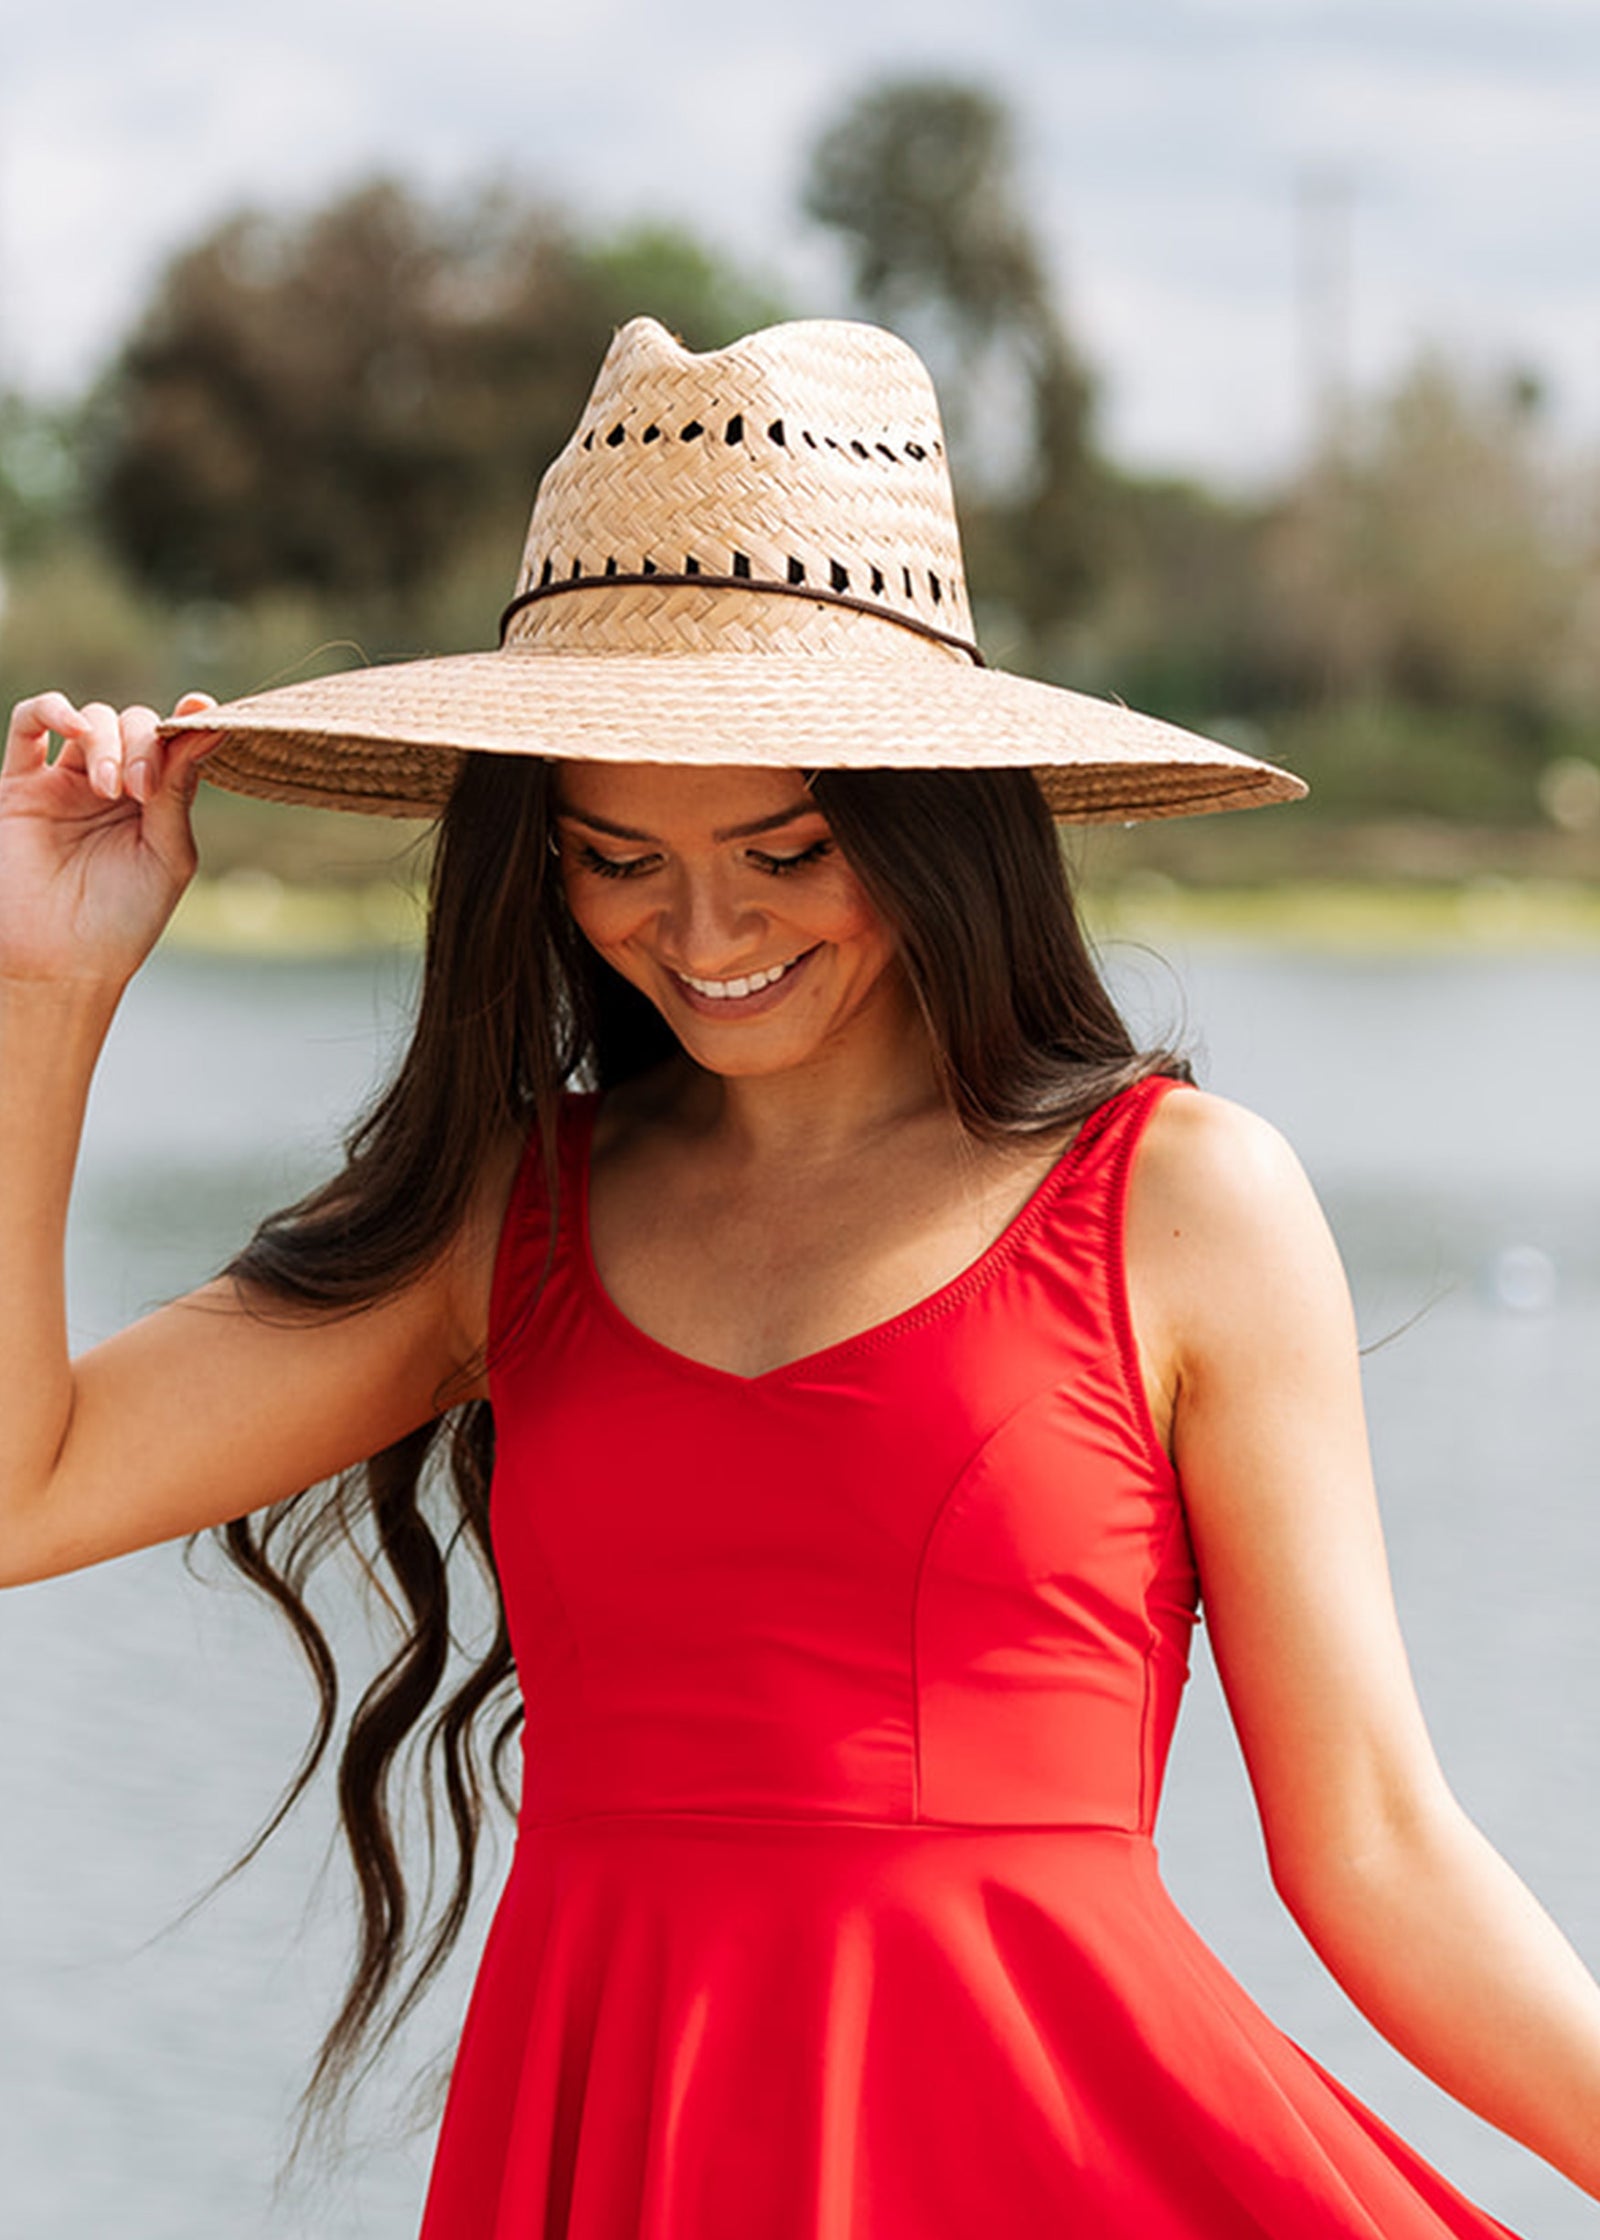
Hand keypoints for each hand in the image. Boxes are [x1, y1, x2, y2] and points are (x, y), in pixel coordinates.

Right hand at [0, 691, 220, 993]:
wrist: (63, 961)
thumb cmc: (123, 919)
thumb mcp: (169, 854)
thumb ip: (180, 790)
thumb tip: (207, 725)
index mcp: (156, 802)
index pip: (173, 744)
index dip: (187, 724)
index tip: (202, 712)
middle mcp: (113, 785)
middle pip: (135, 725)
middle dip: (143, 747)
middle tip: (142, 792)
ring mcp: (66, 782)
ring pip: (92, 720)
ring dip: (108, 741)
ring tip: (111, 788)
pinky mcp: (20, 786)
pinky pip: (28, 723)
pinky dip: (53, 710)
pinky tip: (74, 728)